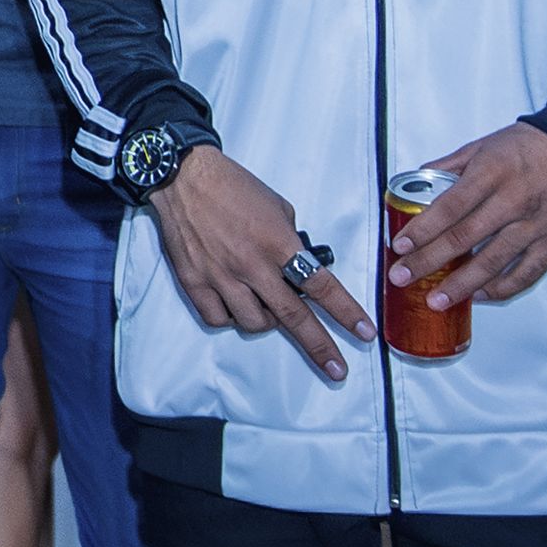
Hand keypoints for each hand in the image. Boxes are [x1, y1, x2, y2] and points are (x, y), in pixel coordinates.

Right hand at [147, 147, 374, 380]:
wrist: (182, 177)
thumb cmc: (233, 186)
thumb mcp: (277, 207)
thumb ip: (290, 241)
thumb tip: (297, 266)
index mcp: (277, 244)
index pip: (321, 286)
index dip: (347, 313)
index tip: (365, 333)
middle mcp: (252, 266)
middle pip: (293, 317)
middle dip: (320, 347)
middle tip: (337, 370)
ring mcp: (221, 276)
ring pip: (254, 322)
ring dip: (267, 322)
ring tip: (265, 306)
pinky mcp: (194, 282)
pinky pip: (218, 318)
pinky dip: (230, 317)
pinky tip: (233, 304)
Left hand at [389, 124, 546, 308]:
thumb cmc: (527, 147)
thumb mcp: (481, 146)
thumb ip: (448, 166)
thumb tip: (415, 180)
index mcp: (491, 174)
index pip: (450, 207)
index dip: (422, 229)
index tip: (399, 245)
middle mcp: (513, 201)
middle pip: (465, 238)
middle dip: (429, 262)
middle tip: (402, 277)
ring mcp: (536, 225)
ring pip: (493, 262)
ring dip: (462, 285)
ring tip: (436, 300)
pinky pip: (526, 273)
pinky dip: (501, 289)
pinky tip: (478, 296)